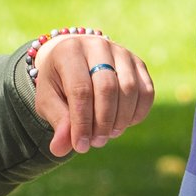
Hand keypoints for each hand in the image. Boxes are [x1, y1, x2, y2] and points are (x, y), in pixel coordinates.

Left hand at [33, 33, 153, 155]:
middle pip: (107, 88)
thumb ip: (57, 122)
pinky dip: (138, 113)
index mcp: (69, 51)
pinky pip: (146, 91)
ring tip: (107, 135)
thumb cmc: (59, 84)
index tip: (81, 145)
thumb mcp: (48, 101)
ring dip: (120, 119)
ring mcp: (121, 52)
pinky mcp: (138, 63)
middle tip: (96, 142)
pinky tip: (124, 124)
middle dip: (102, 122)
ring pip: (129, 89)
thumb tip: (60, 149)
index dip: (82, 122)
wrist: (74, 61)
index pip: (80, 90)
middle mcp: (97, 45)